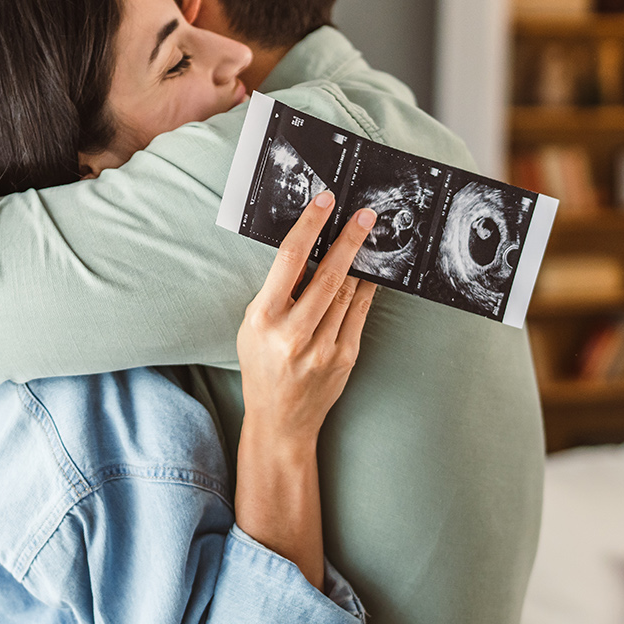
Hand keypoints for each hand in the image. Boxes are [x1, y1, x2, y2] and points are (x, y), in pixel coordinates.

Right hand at [237, 191, 379, 446]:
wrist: (280, 420)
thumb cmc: (262, 366)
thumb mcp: (254, 326)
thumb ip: (277, 292)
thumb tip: (307, 249)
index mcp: (264, 319)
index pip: (289, 261)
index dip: (309, 226)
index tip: (325, 202)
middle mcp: (294, 333)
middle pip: (328, 275)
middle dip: (349, 240)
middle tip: (365, 215)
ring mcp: (323, 347)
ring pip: (348, 292)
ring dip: (360, 261)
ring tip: (368, 237)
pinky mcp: (346, 357)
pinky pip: (359, 312)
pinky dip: (364, 288)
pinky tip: (369, 271)